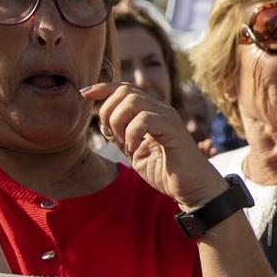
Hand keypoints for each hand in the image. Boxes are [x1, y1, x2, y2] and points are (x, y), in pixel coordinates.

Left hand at [83, 82, 223, 206]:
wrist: (192, 189)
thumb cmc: (166, 172)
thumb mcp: (135, 152)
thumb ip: (121, 136)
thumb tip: (104, 124)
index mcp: (150, 113)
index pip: (124, 88)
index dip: (102, 88)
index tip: (84, 95)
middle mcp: (160, 109)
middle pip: (125, 90)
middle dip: (107, 111)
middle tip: (110, 135)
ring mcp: (168, 117)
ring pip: (133, 101)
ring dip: (118, 122)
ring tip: (123, 143)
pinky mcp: (173, 129)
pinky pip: (145, 119)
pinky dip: (132, 133)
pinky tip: (133, 148)